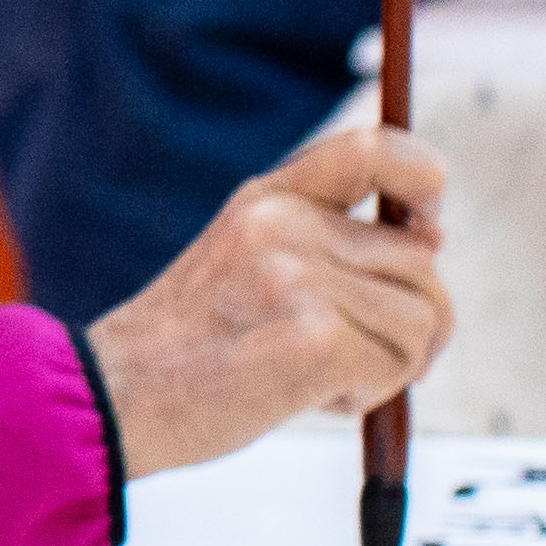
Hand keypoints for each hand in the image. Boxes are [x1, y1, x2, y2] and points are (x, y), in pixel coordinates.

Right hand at [81, 125, 450, 475]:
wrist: (114, 398)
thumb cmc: (187, 348)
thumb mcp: (245, 260)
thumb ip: (324, 241)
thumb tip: (432, 240)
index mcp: (268, 197)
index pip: (375, 147)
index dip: (424, 178)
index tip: (429, 227)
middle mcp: (284, 224)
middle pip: (420, 264)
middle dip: (411, 322)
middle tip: (351, 359)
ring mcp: (298, 278)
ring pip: (420, 319)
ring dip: (389, 365)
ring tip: (315, 379)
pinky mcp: (314, 338)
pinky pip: (396, 366)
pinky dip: (367, 395)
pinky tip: (310, 398)